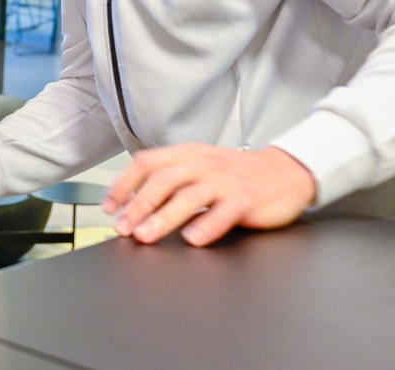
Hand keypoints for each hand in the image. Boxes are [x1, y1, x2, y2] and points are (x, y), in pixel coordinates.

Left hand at [102, 143, 317, 246]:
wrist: (286, 170)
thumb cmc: (236, 172)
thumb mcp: (199, 165)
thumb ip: (170, 178)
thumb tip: (132, 202)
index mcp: (186, 154)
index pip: (146, 162)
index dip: (124, 183)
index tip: (109, 206)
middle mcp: (203, 164)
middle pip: (163, 180)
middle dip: (139, 204)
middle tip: (123, 227)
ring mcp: (225, 180)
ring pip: (189, 196)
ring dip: (164, 217)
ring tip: (147, 235)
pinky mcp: (247, 198)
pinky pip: (224, 212)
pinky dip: (207, 225)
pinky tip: (193, 239)